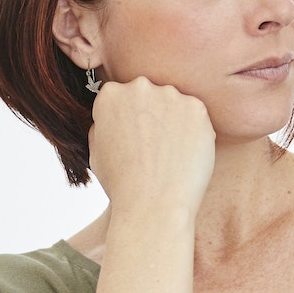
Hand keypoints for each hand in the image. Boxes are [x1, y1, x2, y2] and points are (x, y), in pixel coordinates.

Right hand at [87, 77, 216, 221]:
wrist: (154, 205)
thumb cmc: (121, 184)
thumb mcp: (96, 151)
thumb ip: (104, 125)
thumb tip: (115, 117)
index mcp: (109, 95)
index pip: (119, 96)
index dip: (125, 120)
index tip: (131, 139)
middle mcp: (139, 87)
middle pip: (147, 95)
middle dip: (150, 115)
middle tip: (152, 147)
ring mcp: (170, 95)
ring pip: (173, 104)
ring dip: (172, 121)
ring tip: (169, 155)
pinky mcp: (197, 108)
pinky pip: (195, 116)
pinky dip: (192, 132)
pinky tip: (183, 155)